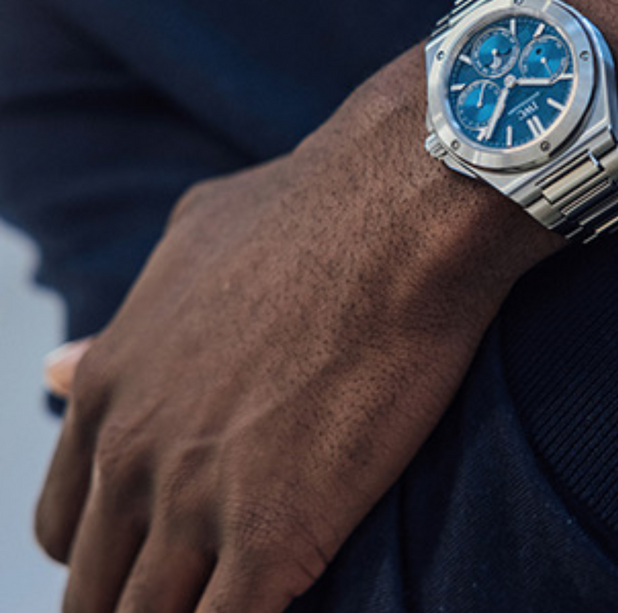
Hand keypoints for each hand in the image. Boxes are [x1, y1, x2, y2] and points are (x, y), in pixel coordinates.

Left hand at [35, 50, 557, 612]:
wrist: (396, 210)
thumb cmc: (310, 209)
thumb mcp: (188, 243)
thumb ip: (122, 325)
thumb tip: (57, 365)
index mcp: (108, 389)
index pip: (67, 525)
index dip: (110, 553)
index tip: (156, 557)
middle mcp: (132, 454)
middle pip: (99, 592)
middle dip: (139, 605)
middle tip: (197, 588)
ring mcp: (195, 500)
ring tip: (236, 593)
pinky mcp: (275, 532)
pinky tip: (285, 598)